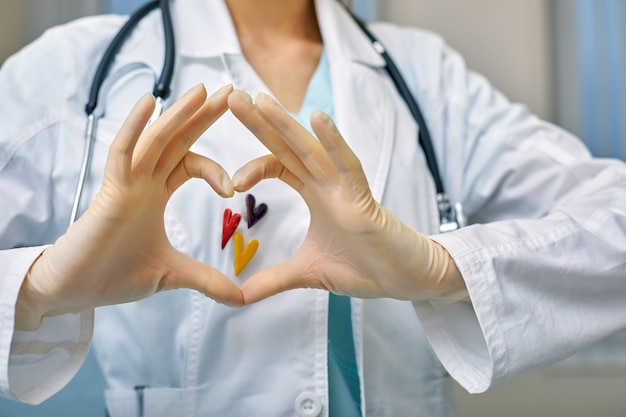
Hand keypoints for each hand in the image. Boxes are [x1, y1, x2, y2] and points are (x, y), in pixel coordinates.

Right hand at [16, 85, 242, 330]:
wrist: (76, 291)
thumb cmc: (115, 275)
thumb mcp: (172, 275)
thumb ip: (207, 280)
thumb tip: (242, 299)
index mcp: (156, 193)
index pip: (190, 163)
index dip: (215, 168)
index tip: (234, 190)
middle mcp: (142, 181)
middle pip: (177, 140)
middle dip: (203, 117)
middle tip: (232, 93)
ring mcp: (126, 182)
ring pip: (155, 139)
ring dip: (179, 114)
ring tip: (205, 92)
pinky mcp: (109, 191)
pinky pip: (122, 152)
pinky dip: (134, 127)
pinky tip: (151, 103)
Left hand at [228, 90, 467, 303]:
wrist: (404, 280)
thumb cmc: (365, 267)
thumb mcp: (308, 273)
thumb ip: (273, 279)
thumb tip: (239, 297)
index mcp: (315, 192)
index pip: (279, 164)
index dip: (254, 165)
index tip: (230, 181)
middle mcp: (327, 183)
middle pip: (289, 146)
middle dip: (260, 122)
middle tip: (231, 97)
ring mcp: (345, 187)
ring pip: (312, 148)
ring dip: (286, 124)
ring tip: (260, 100)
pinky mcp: (364, 198)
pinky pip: (348, 165)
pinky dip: (334, 142)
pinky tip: (318, 118)